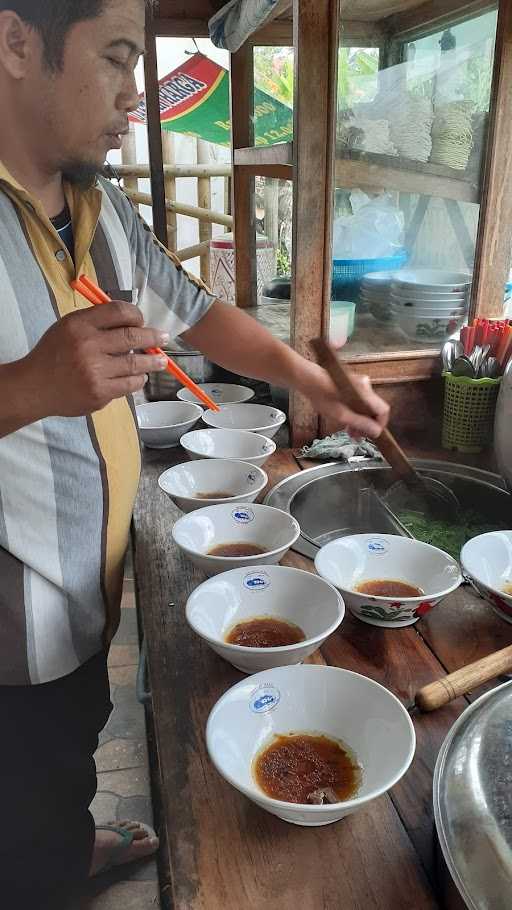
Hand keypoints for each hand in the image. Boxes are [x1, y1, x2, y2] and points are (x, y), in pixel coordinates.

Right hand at [23, 302, 169, 417]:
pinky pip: (128, 384)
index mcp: (79, 325)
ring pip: (135, 363)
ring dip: (152, 361)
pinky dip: (138, 379)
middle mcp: (88, 346)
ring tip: (161, 361)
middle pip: (132, 336)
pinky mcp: (99, 393)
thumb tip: (133, 322)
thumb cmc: (54, 354)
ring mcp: (95, 372)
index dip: (136, 314)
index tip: (142, 320)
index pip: (118, 311)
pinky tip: (140, 376)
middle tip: (163, 338)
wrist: (34, 387)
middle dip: (153, 337)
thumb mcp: (68, 328)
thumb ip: (96, 322)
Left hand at [301, 363, 389, 438]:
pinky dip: (355, 411)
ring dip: (360, 419)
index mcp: (365, 393)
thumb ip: (360, 423)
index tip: (370, 435)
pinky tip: (345, 420)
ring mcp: (360, 384)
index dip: (380, 425)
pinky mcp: (353, 384)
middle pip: (375, 409)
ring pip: (367, 406)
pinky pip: (360, 400)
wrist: (307, 378)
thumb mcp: (340, 415)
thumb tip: (377, 432)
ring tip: (349, 431)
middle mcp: (366, 386)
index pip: (384, 410)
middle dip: (367, 425)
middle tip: (356, 437)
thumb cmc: (321, 395)